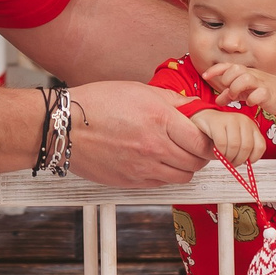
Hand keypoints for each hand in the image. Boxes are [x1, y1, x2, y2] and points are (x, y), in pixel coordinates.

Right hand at [68, 80, 210, 186]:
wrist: (65, 127)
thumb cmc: (98, 103)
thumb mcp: (140, 91)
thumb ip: (174, 102)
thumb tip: (198, 109)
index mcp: (160, 120)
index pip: (203, 141)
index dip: (210, 140)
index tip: (208, 135)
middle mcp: (154, 147)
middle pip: (197, 162)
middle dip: (201, 154)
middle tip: (195, 144)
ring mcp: (143, 168)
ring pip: (183, 177)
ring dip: (186, 166)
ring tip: (176, 153)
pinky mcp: (131, 182)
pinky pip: (162, 183)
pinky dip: (166, 174)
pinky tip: (157, 160)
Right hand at [193, 108, 264, 164]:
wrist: (205, 120)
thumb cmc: (222, 132)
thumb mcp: (238, 140)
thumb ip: (245, 149)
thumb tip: (248, 163)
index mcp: (252, 126)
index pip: (260, 145)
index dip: (254, 158)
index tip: (246, 162)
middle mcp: (243, 121)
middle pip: (247, 147)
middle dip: (239, 160)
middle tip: (232, 163)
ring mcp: (230, 119)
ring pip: (234, 145)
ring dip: (229, 157)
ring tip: (224, 158)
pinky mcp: (217, 123)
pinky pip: (222, 143)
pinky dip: (220, 152)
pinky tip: (217, 152)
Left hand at [203, 61, 275, 116]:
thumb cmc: (264, 91)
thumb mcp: (245, 92)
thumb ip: (231, 94)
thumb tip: (217, 100)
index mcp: (245, 73)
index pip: (228, 66)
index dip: (215, 69)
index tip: (205, 76)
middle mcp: (252, 75)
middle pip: (235, 69)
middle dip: (228, 80)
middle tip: (230, 92)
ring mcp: (261, 83)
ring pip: (246, 78)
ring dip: (237, 88)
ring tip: (238, 97)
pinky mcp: (270, 93)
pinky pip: (260, 93)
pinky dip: (253, 99)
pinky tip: (251, 103)